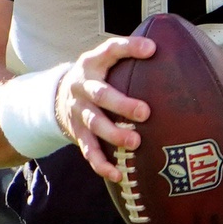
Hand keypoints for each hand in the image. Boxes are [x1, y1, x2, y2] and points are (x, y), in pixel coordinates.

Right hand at [57, 33, 155, 182]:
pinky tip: (117, 174)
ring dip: (114, 134)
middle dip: (122, 104)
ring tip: (134, 143)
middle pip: (101, 94)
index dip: (130, 48)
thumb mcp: (106, 60)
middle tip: (145, 113)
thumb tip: (162, 49)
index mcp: (92, 63)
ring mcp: (79, 111)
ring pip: (94, 124)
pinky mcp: (78, 133)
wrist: (60, 96)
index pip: (110, 50)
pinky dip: (101, 164)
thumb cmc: (98, 76)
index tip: (151, 49)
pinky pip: (89, 150)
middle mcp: (83, 87)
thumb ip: (129, 54)